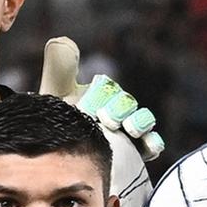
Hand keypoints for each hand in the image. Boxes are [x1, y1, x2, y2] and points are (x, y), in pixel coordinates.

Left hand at [42, 39, 164, 163]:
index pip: (107, 87)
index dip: (102, 94)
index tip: (89, 107)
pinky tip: (147, 147)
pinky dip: (152, 143)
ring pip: (142, 120)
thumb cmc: (54, 127)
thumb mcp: (54, 99)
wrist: (58, 165)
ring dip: (139, 122)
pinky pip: (152, 144)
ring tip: (129, 129)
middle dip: (118, 109)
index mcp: (97, 96)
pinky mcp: (135, 153)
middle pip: (126, 103)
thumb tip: (62, 41)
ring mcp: (126, 132)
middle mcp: (114, 111)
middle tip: (105, 119)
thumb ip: (58, 71)